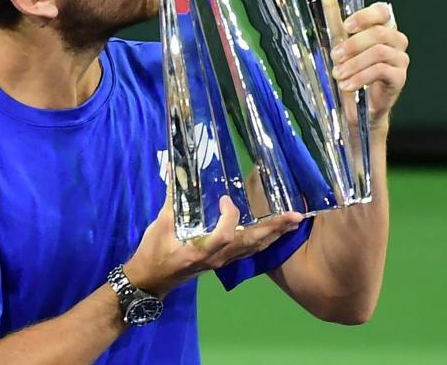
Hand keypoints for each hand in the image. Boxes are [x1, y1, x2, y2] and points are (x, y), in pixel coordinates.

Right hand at [124, 189, 302, 297]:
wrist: (151, 279)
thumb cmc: (154, 252)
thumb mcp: (160, 224)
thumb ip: (172, 197)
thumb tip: (172, 167)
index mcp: (201, 250)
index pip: (226, 235)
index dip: (231, 216)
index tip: (226, 199)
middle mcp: (218, 258)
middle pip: (251, 243)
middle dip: (273, 228)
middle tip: (295, 216)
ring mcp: (223, 262)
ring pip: (254, 249)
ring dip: (274, 235)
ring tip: (293, 222)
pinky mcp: (223, 262)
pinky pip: (249, 252)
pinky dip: (264, 241)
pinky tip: (274, 233)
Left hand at [318, 0, 408, 127]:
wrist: (356, 107)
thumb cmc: (349, 69)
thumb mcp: (337, 39)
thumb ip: (332, 11)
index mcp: (381, 27)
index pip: (382, 11)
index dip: (365, 16)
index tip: (346, 26)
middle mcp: (395, 40)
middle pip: (379, 33)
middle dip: (353, 44)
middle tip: (334, 56)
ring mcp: (400, 59)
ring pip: (380, 52)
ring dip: (354, 63)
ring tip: (337, 75)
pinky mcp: (400, 79)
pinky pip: (382, 71)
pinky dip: (361, 77)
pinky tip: (347, 85)